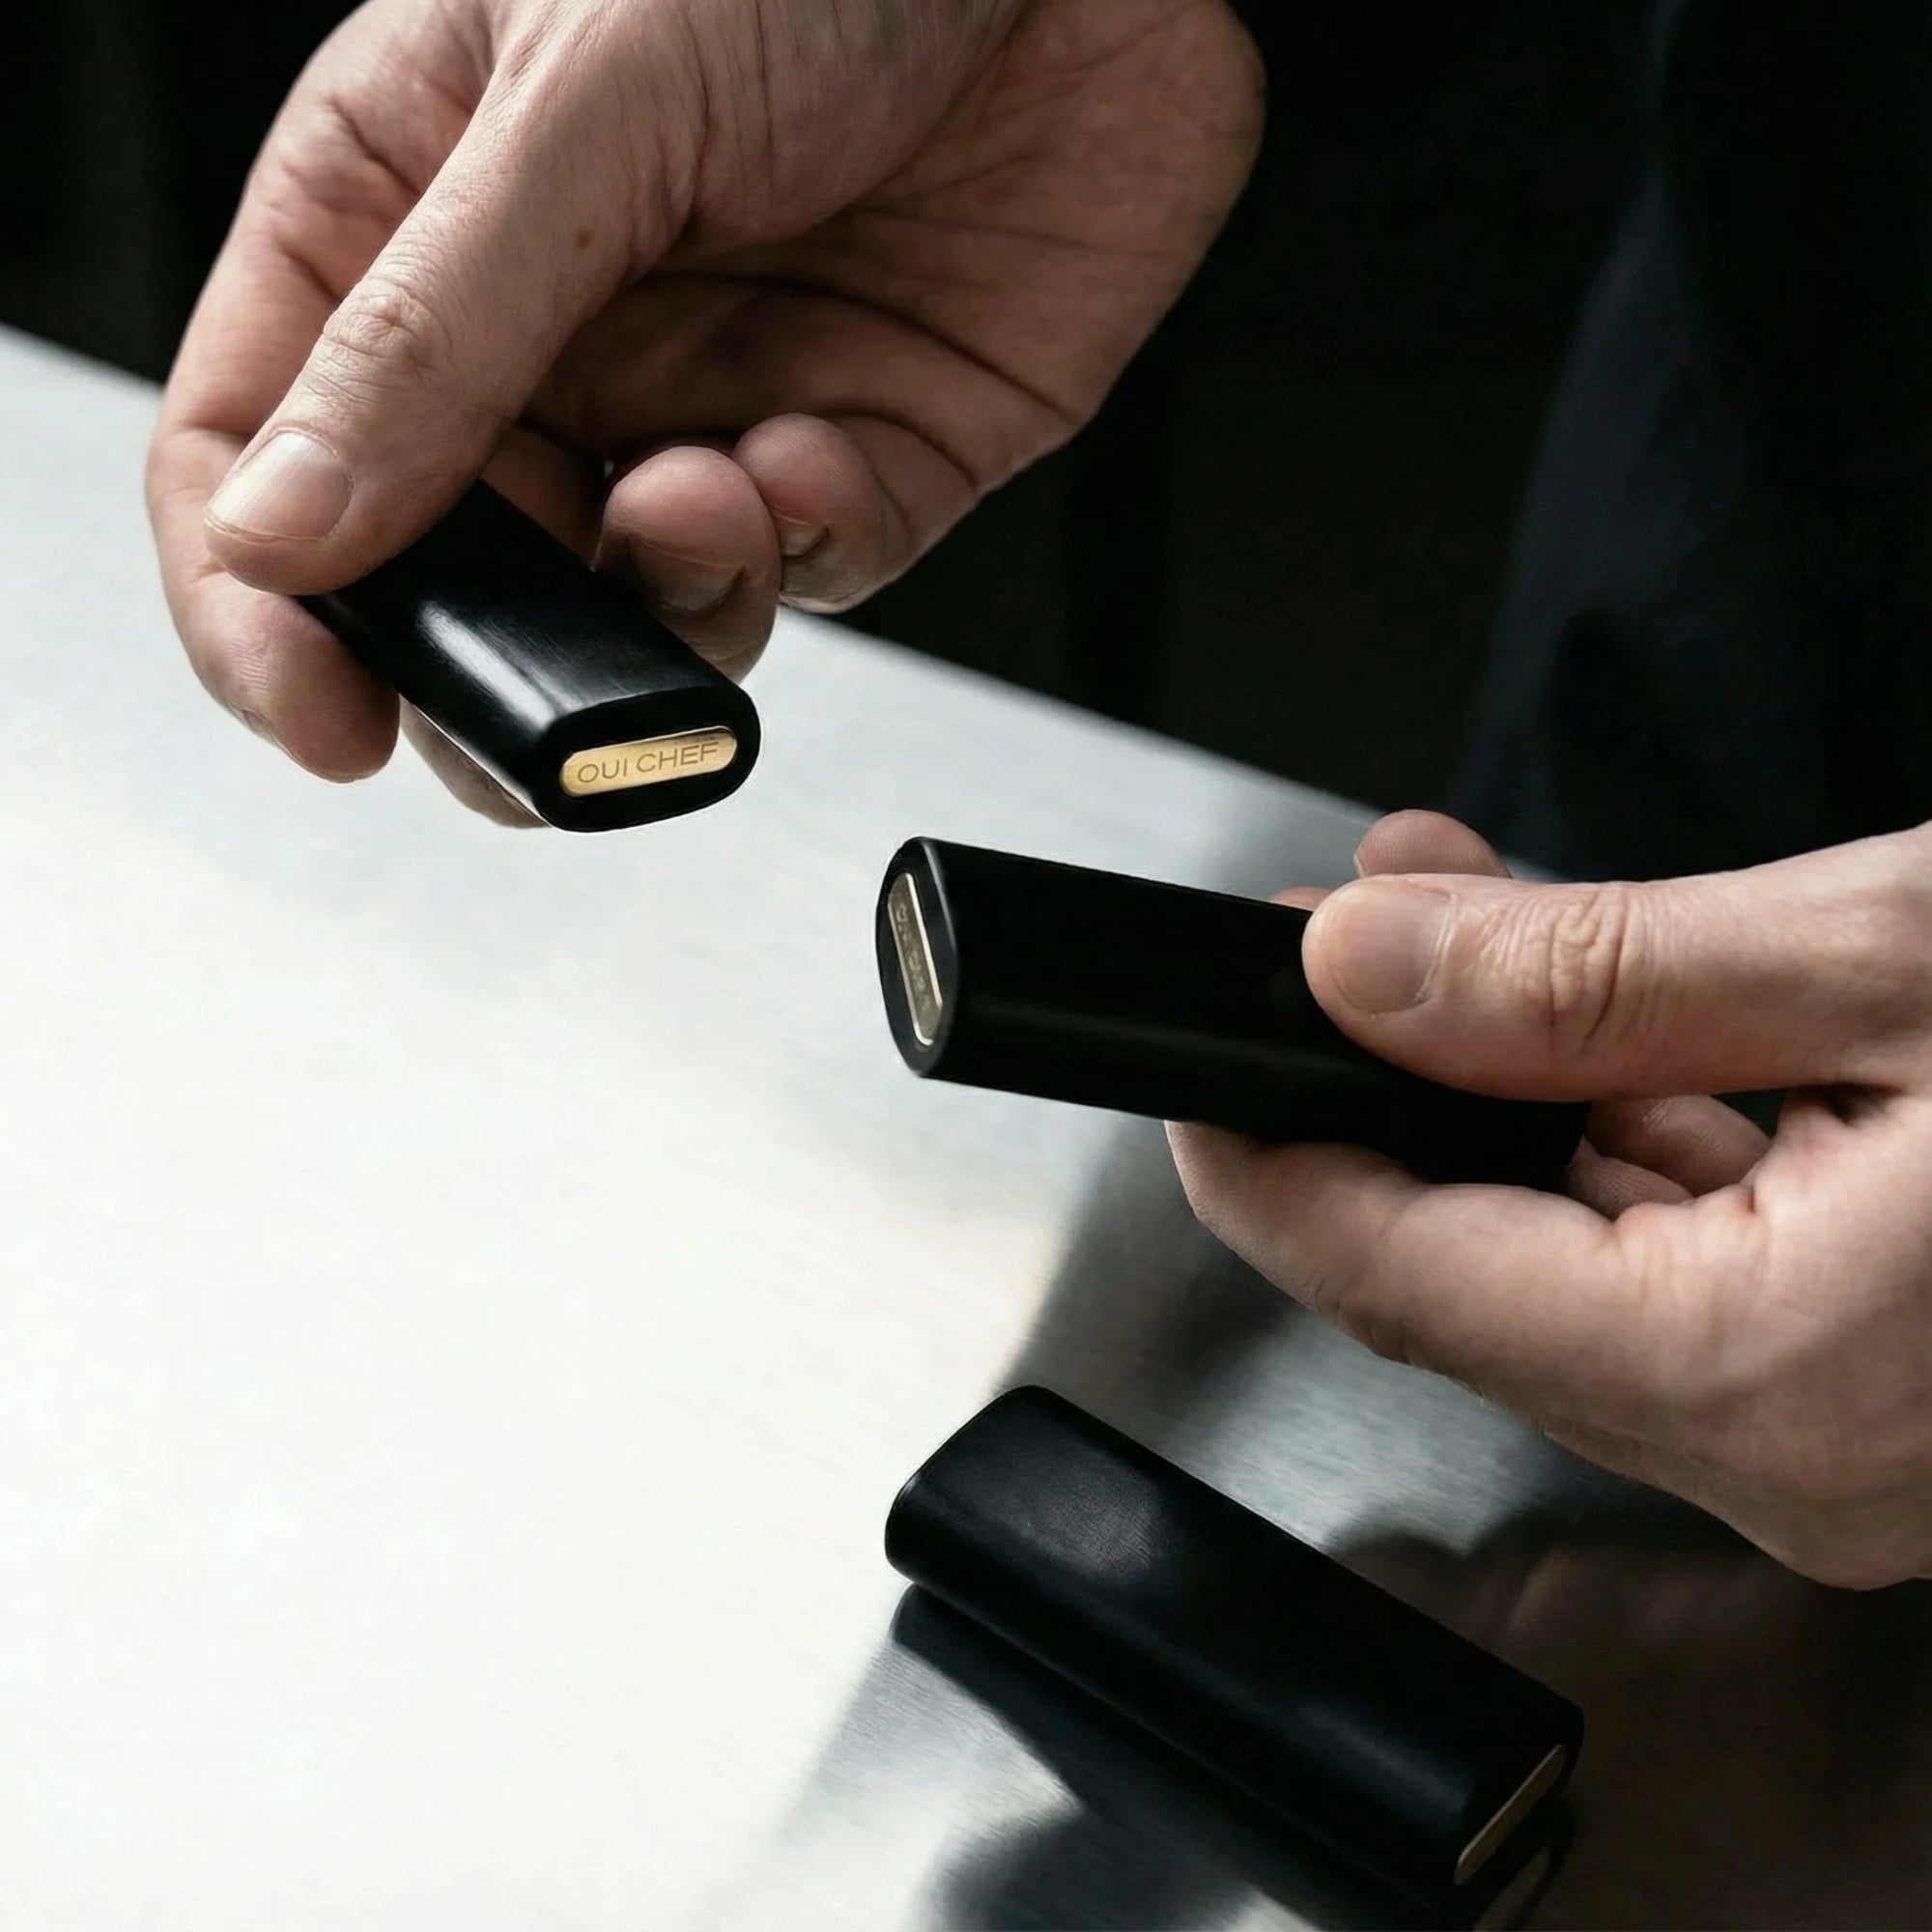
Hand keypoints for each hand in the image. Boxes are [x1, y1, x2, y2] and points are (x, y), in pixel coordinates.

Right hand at [147, 0, 1260, 816]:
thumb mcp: (577, 96)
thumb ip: (429, 334)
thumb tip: (278, 537)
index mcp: (413, 215)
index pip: (268, 449)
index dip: (267, 607)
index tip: (325, 718)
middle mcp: (554, 334)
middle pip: (458, 577)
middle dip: (486, 672)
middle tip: (524, 708)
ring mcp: (710, 401)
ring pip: (640, 610)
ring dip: (664, 607)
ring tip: (699, 506)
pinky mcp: (869, 448)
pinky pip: (810, 564)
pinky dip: (803, 543)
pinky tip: (812, 456)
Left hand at [1172, 809, 1931, 1587]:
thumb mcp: (1894, 966)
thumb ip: (1599, 971)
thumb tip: (1366, 966)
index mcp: (1768, 1375)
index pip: (1399, 1282)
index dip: (1263, 1163)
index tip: (1196, 1063)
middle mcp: (1794, 1457)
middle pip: (1472, 1274)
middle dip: (1383, 1091)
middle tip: (1336, 945)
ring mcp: (1844, 1443)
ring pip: (1580, 1264)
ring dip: (1510, 1096)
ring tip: (1469, 927)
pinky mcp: (1888, 1394)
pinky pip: (1690, 1278)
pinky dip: (1631, 1146)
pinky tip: (1613, 1025)